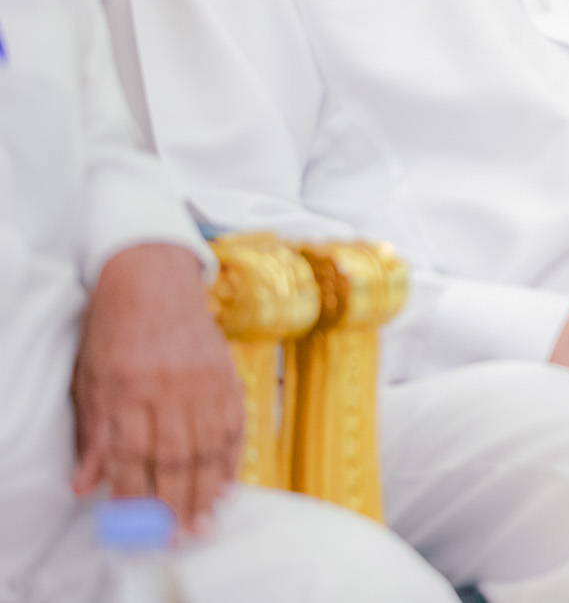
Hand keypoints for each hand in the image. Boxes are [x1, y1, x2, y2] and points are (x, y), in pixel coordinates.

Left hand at [71, 243, 243, 536]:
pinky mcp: (227, 374)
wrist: (153, 279)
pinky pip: (235, 424)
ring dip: (208, 489)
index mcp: (127, 389)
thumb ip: (93, 434)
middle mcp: (169, 387)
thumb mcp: (90, 380)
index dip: (134, 494)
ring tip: (204, 521)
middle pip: (175, 457)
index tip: (135, 524)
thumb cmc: (114, 330)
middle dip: (176, 503)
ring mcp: (203, 381)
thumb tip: (87, 484)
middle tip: (177, 536)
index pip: (132, 454)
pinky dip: (232, 457)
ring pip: (209, 446)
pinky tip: (227, 483)